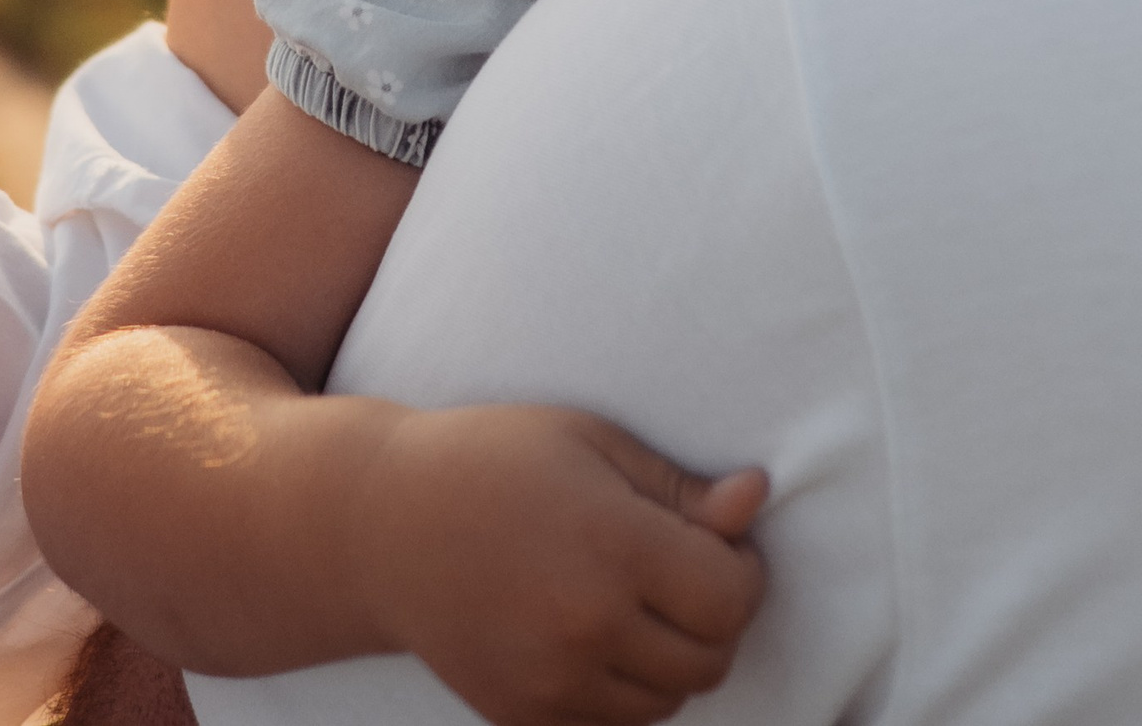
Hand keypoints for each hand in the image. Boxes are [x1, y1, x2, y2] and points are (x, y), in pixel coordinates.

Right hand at [368, 404, 768, 725]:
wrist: (384, 523)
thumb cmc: (495, 459)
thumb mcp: (590, 442)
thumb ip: (679, 487)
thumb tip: (757, 499)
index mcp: (612, 545)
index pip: (731, 596)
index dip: (744, 569)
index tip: (723, 543)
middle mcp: (586, 625)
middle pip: (709, 657)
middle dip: (717, 617)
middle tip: (686, 571)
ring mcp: (551, 682)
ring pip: (668, 701)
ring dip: (674, 658)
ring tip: (639, 601)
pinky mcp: (522, 717)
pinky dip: (626, 692)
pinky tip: (599, 636)